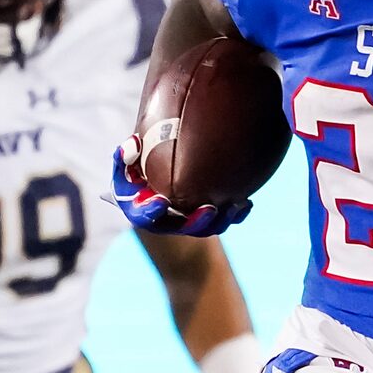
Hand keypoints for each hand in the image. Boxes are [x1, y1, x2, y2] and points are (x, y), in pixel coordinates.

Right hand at [109, 135, 251, 237]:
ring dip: (222, 220)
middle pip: (183, 228)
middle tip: (210, 208)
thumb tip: (132, 143)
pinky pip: (223, 221)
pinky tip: (247, 203)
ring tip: (235, 205)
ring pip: (207, 229)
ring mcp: (188, 223)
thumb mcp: (127, 163)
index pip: (144, 217)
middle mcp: (167, 222)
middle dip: (197, 222)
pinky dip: (236, 215)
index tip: (161, 201)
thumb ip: (125, 155)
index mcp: (142, 212)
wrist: (156, 178)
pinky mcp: (206, 219)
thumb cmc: (138, 170)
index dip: (152, 211)